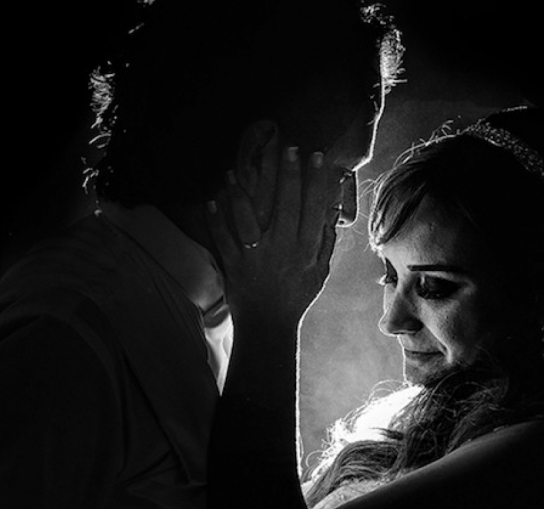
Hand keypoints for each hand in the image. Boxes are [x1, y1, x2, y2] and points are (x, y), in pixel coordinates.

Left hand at [206, 145, 340, 323]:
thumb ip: (326, 243)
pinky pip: (224, 239)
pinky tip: (211, 201)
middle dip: (287, 174)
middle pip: (286, 206)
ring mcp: (258, 258)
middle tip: (287, 147)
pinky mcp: (235, 266)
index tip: (316, 157)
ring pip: (249, 218)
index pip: (314, 210)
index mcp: (306, 251)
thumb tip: (332, 213)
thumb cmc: (295, 298)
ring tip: (236, 171)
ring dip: (241, 193)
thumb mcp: (319, 273)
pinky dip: (215, 221)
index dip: (315, 181)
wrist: (269, 327)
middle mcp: (284, 251)